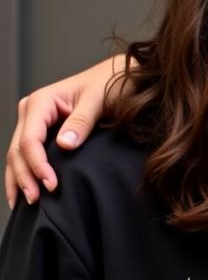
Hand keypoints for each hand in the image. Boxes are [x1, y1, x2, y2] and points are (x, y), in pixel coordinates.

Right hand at [5, 55, 128, 208]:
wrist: (119, 76)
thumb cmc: (111, 84)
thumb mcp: (99, 100)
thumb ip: (81, 122)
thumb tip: (64, 145)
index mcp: (41, 101)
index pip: (29, 140)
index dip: (37, 165)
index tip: (51, 184)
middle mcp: (32, 111)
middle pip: (17, 150)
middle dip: (24, 177)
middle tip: (35, 200)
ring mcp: (35, 122)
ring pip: (17, 154)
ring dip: (20, 178)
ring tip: (24, 202)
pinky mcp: (43, 131)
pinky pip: (28, 154)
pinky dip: (25, 172)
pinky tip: (25, 190)